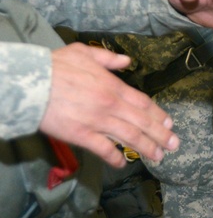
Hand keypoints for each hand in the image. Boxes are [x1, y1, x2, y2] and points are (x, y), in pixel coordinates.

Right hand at [42, 43, 180, 167]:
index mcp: (114, 86)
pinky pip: (103, 149)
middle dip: (161, 134)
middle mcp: (111, 105)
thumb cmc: (56, 66)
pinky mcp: (81, 135)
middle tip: (174, 144)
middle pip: (142, 122)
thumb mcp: (85, 53)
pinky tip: (122, 164)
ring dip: (146, 147)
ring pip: (129, 137)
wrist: (31, 83)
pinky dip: (114, 157)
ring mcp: (97, 121)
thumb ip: (108, 58)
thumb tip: (126, 60)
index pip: (143, 102)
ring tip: (159, 156)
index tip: (169, 123)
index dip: (158, 114)